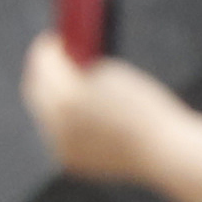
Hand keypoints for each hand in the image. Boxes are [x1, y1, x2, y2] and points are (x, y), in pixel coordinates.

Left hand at [23, 32, 189, 184]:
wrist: (164, 151)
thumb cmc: (147, 108)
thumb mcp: (113, 73)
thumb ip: (82, 66)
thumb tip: (65, 61)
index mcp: (67, 99)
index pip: (43, 67)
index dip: (45, 51)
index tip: (51, 40)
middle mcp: (57, 125)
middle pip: (37, 92)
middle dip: (43, 73)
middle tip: (53, 58)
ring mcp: (61, 145)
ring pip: (46, 115)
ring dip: (53, 97)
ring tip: (67, 83)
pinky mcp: (71, 160)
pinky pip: (58, 135)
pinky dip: (64, 120)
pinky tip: (77, 112)